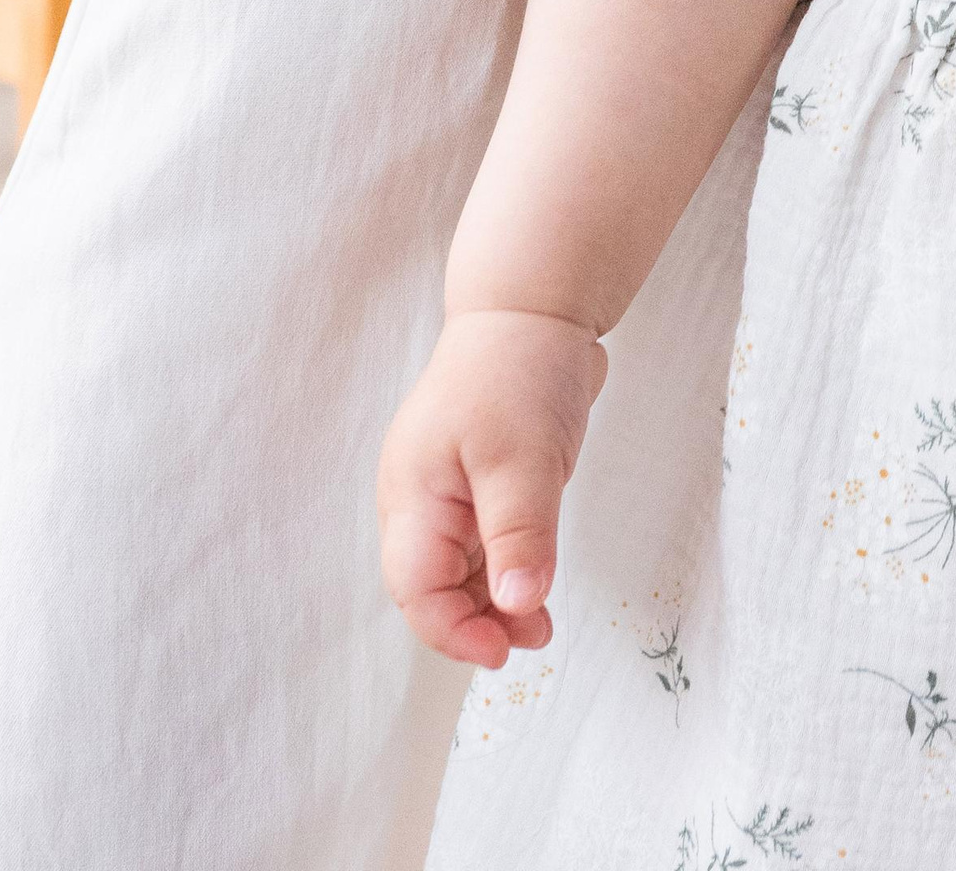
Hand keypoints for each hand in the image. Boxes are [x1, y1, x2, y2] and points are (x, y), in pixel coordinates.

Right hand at [378, 310, 607, 667]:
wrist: (536, 304)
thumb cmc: (518, 371)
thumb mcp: (522, 457)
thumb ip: (519, 534)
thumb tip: (518, 607)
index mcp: (413, 494)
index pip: (415, 588)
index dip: (453, 630)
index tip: (501, 651)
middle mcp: (421, 498)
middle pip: (434, 586)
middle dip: (478, 622)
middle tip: (535, 639)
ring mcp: (449, 488)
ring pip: (462, 569)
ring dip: (498, 601)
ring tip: (543, 626)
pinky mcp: (480, 479)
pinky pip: (486, 541)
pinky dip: (509, 568)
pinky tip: (540, 583)